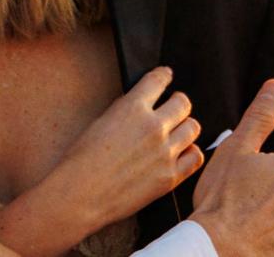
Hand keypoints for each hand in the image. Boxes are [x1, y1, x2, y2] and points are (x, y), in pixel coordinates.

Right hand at [53, 65, 204, 223]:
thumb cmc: (80, 163)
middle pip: (183, 103)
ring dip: (185, 128)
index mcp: (132, 109)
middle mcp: (153, 127)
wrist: (77, 197)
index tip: (167, 75)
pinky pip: (195, 156)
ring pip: (193, 127)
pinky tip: (181, 154)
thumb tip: (144, 104)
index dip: (164, 75)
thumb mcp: (100, 123)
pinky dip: (190, 153)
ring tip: (177, 132)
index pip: (159, 79)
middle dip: (178, 103)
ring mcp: (164, 152)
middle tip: (174, 108)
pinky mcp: (170, 176)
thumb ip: (127, 111)